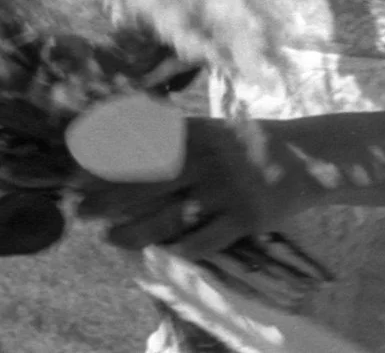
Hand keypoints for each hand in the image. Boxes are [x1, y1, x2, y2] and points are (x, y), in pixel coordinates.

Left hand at [85, 117, 314, 261]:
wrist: (306, 157)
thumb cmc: (248, 143)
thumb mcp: (211, 128)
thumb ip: (173, 133)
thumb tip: (123, 131)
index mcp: (198, 133)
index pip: (145, 145)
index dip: (110, 160)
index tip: (79, 172)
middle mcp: (208, 160)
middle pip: (150, 182)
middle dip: (110, 197)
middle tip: (80, 210)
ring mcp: (227, 190)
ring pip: (172, 216)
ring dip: (135, 230)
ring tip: (109, 238)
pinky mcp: (246, 218)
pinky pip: (207, 239)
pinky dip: (182, 249)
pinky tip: (161, 255)